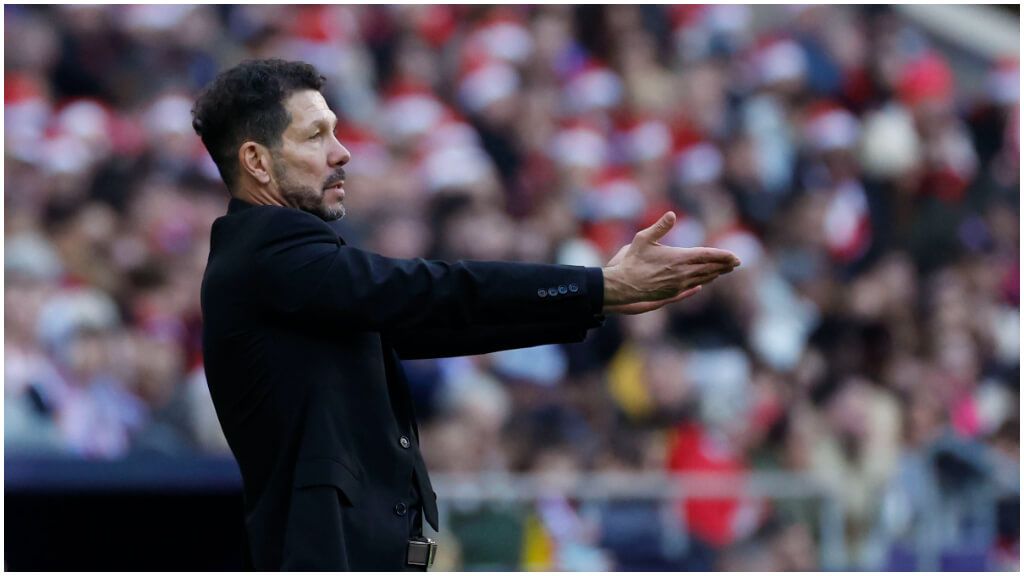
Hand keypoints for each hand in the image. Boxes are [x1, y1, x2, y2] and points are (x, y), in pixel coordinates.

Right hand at [601, 212, 739, 313]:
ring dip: (716, 273)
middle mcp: (682, 273)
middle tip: (737, 262)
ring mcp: (678, 285)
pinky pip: (693, 287)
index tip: (736, 257)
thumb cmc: (632, 260)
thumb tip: (672, 214)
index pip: (707, 256)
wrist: (624, 285)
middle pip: (709, 268)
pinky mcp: (673, 293)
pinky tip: (706, 282)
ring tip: (725, 270)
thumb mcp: (644, 239)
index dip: (723, 256)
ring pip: (703, 278)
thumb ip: (660, 227)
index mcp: (679, 258)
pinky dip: (703, 282)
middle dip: (724, 265)